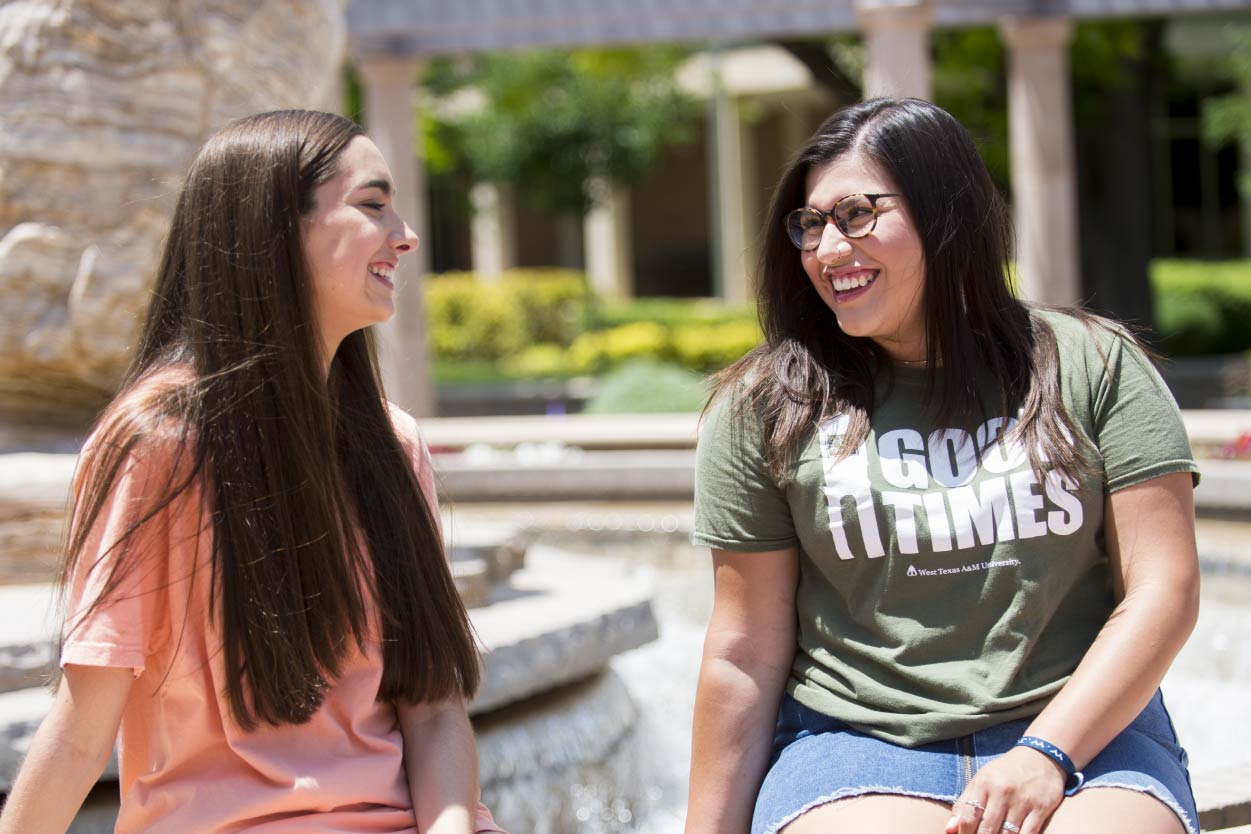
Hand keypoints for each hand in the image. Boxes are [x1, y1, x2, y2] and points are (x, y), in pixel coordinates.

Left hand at [945, 746, 1065, 833]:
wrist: (1041, 755)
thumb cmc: (1005, 771)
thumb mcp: (981, 780)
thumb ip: (963, 805)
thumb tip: (949, 830)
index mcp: (984, 784)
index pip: (968, 817)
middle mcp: (1002, 792)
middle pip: (987, 829)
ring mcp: (1023, 801)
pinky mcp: (1041, 809)